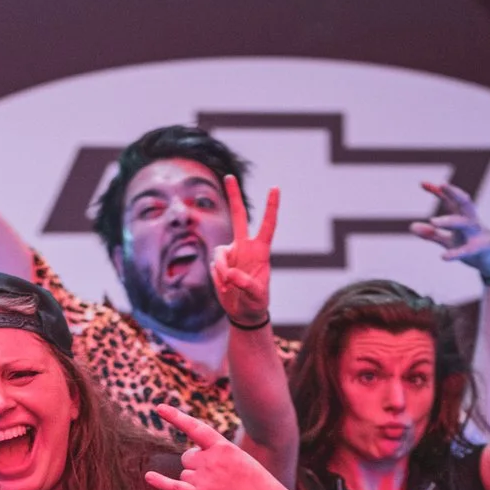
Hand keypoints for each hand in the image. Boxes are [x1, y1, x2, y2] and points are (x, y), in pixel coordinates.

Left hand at [144, 405, 298, 489]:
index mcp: (222, 446)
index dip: (176, 417)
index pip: (195, 428)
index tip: (159, 408)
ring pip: (185, 475)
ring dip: (196, 482)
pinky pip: (174, 487)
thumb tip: (188, 457)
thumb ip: (214, 453)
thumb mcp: (238, 457)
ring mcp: (205, 479)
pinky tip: (148, 477)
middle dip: (196, 466)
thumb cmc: (254, 481)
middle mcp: (211, 460)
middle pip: (187, 458)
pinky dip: (160, 482)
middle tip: (218, 478)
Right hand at [209, 177, 280, 326]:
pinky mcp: (220, 264)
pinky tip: (226, 288)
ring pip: (219, 253)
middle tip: (229, 176)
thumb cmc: (256, 303)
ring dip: (222, 271)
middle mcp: (245, 247)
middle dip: (233, 196)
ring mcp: (232, 254)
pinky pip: (214, 267)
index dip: (271, 207)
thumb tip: (230, 274)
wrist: (244, 313)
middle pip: (238, 216)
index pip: (267, 225)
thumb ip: (246, 284)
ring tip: (230, 287)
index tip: (275, 187)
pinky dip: (218, 279)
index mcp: (260, 251)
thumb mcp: (256, 296)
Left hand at [408, 179, 489, 281]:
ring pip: (465, 223)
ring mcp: (477, 234)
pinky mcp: (481, 248)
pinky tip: (443, 257)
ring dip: (450, 221)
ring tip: (433, 221)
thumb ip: (432, 234)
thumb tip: (411, 226)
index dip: (437, 191)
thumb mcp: (449, 240)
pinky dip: (456, 253)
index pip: (450, 200)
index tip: (422, 183)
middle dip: (454, 192)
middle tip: (442, 184)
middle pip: (464, 202)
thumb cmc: (471, 246)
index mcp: (462, 217)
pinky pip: (468, 250)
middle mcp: (470, 221)